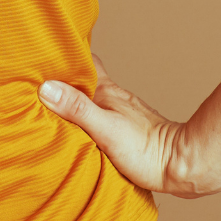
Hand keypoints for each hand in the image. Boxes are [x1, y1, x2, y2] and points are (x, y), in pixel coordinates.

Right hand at [39, 52, 203, 198]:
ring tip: (52, 101)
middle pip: (85, 78)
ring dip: (74, 96)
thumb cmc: (146, 150)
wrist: (180, 167)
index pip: (83, 62)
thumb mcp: (105, 129)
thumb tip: (46, 88)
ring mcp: (120, 112)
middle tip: (40, 76)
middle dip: (65, 76)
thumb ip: (77, 108)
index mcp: (106, 91)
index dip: (65, 55)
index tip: (43, 52)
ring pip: (92, 96)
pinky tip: (78, 125)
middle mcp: (113, 97)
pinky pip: (98, 114)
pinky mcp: (125, 129)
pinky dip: (85, 114)